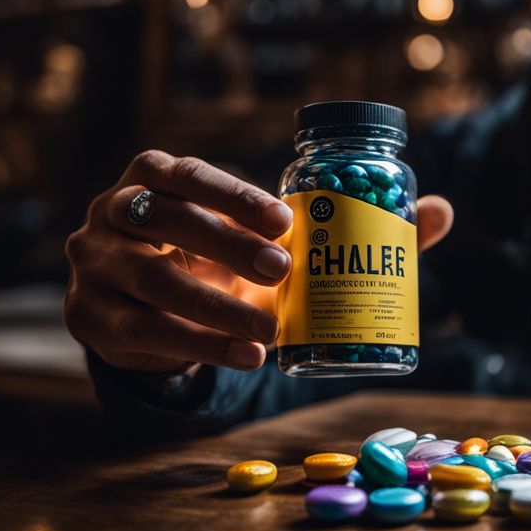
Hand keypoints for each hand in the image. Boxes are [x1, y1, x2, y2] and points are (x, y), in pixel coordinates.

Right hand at [63, 150, 453, 373]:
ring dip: (217, 309)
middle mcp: (113, 212)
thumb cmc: (216, 253)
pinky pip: (146, 334)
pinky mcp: (90, 319)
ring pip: (155, 283)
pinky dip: (201, 347)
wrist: (141, 304)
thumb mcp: (261, 232)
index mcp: (153, 174)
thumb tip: (440, 212)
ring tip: (271, 332)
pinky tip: (248, 356)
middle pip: (167, 224)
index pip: (188, 174)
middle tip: (284, 274)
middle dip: (229, 249)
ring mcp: (93, 266)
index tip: (286, 221)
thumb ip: (345, 220)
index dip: (235, 195)